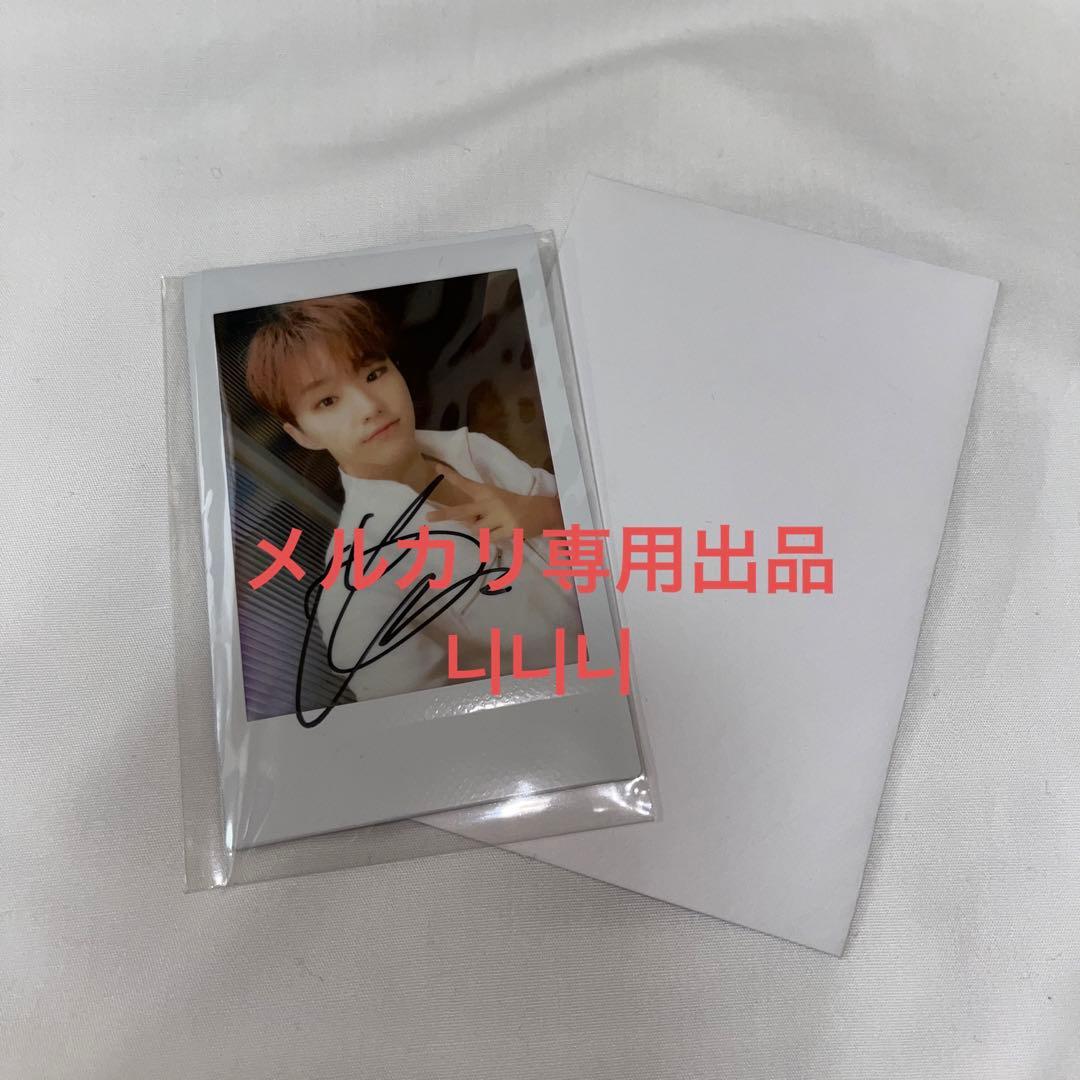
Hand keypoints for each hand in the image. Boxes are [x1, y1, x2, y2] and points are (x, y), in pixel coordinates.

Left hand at [424, 473, 562, 541]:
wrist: (542, 511)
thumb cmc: (514, 506)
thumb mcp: (496, 501)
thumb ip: (479, 510)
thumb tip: (464, 523)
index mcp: (488, 492)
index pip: (466, 484)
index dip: (451, 476)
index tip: (436, 467)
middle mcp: (491, 502)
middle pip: (463, 511)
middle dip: (444, 515)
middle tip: (427, 518)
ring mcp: (500, 516)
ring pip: (476, 530)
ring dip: (480, 531)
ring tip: (494, 526)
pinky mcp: (509, 529)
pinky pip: (489, 539)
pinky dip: (491, 539)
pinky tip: (502, 533)